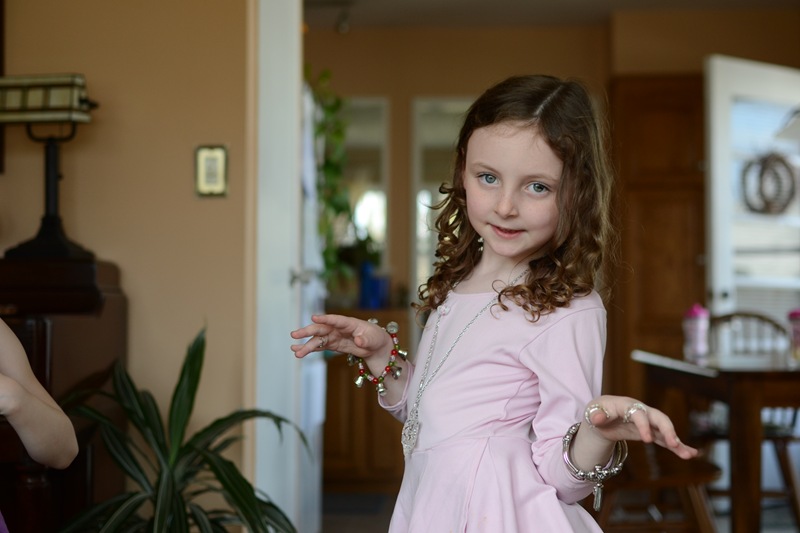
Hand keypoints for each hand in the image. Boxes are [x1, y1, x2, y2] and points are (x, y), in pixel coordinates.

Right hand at [290, 314, 391, 359]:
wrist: (375, 346)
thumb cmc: (375, 338)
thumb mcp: (374, 339)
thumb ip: (366, 339)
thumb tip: (359, 340)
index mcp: (349, 323)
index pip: (336, 320)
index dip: (325, 319)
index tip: (314, 318)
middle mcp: (339, 328)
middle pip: (321, 329)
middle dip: (308, 331)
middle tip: (295, 334)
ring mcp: (334, 336)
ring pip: (317, 339)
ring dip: (306, 344)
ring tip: (294, 349)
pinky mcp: (332, 345)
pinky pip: (319, 347)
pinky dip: (309, 349)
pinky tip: (298, 351)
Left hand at [582, 395, 697, 459]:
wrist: (602, 415)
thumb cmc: (598, 411)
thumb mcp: (593, 412)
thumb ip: (596, 415)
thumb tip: (597, 418)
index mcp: (627, 405)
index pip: (638, 413)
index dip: (644, 425)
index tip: (647, 440)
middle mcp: (641, 411)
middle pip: (658, 418)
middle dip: (667, 430)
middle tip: (673, 443)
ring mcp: (648, 422)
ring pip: (665, 429)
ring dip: (677, 441)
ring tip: (689, 454)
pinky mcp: (651, 432)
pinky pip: (665, 439)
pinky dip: (677, 446)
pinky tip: (690, 454)